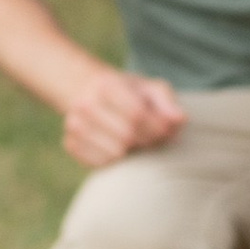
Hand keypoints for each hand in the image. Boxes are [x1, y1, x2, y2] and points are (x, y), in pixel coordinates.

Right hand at [61, 65, 185, 168]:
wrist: (89, 91)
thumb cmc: (128, 93)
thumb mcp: (150, 88)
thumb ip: (167, 103)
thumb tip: (179, 120)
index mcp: (106, 85)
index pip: (137, 115)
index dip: (157, 128)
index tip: (167, 131)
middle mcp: (85, 103)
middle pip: (127, 136)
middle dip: (148, 142)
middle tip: (156, 139)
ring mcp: (74, 124)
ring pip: (115, 153)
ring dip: (133, 152)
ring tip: (138, 141)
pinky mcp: (70, 143)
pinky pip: (101, 163)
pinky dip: (117, 160)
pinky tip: (119, 146)